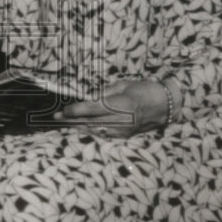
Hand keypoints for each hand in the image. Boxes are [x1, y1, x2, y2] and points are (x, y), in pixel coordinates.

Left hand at [53, 80, 172, 138]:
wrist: (164, 106)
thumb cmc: (144, 89)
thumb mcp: (123, 85)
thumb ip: (104, 93)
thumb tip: (88, 98)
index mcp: (119, 105)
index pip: (91, 110)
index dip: (75, 111)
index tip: (62, 111)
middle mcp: (120, 120)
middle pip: (90, 122)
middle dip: (72, 120)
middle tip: (57, 118)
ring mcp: (122, 131)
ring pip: (95, 130)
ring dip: (79, 127)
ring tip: (66, 123)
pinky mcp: (124, 136)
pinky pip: (104, 134)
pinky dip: (91, 131)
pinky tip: (83, 127)